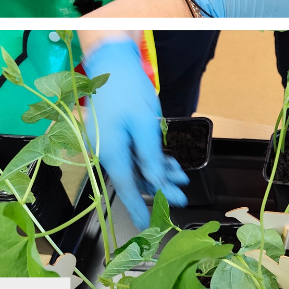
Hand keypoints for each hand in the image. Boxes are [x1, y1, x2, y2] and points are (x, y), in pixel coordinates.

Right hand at [82, 37, 179, 207]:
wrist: (111, 64)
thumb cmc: (127, 89)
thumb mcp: (145, 123)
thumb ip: (149, 156)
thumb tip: (155, 181)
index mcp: (110, 150)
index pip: (126, 186)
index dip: (138, 207)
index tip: (148, 224)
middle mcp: (106, 151)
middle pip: (134, 178)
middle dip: (159, 187)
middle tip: (182, 197)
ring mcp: (109, 145)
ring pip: (136, 167)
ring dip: (159, 172)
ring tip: (181, 176)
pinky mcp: (114, 138)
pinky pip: (133, 155)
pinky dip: (151, 160)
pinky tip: (169, 164)